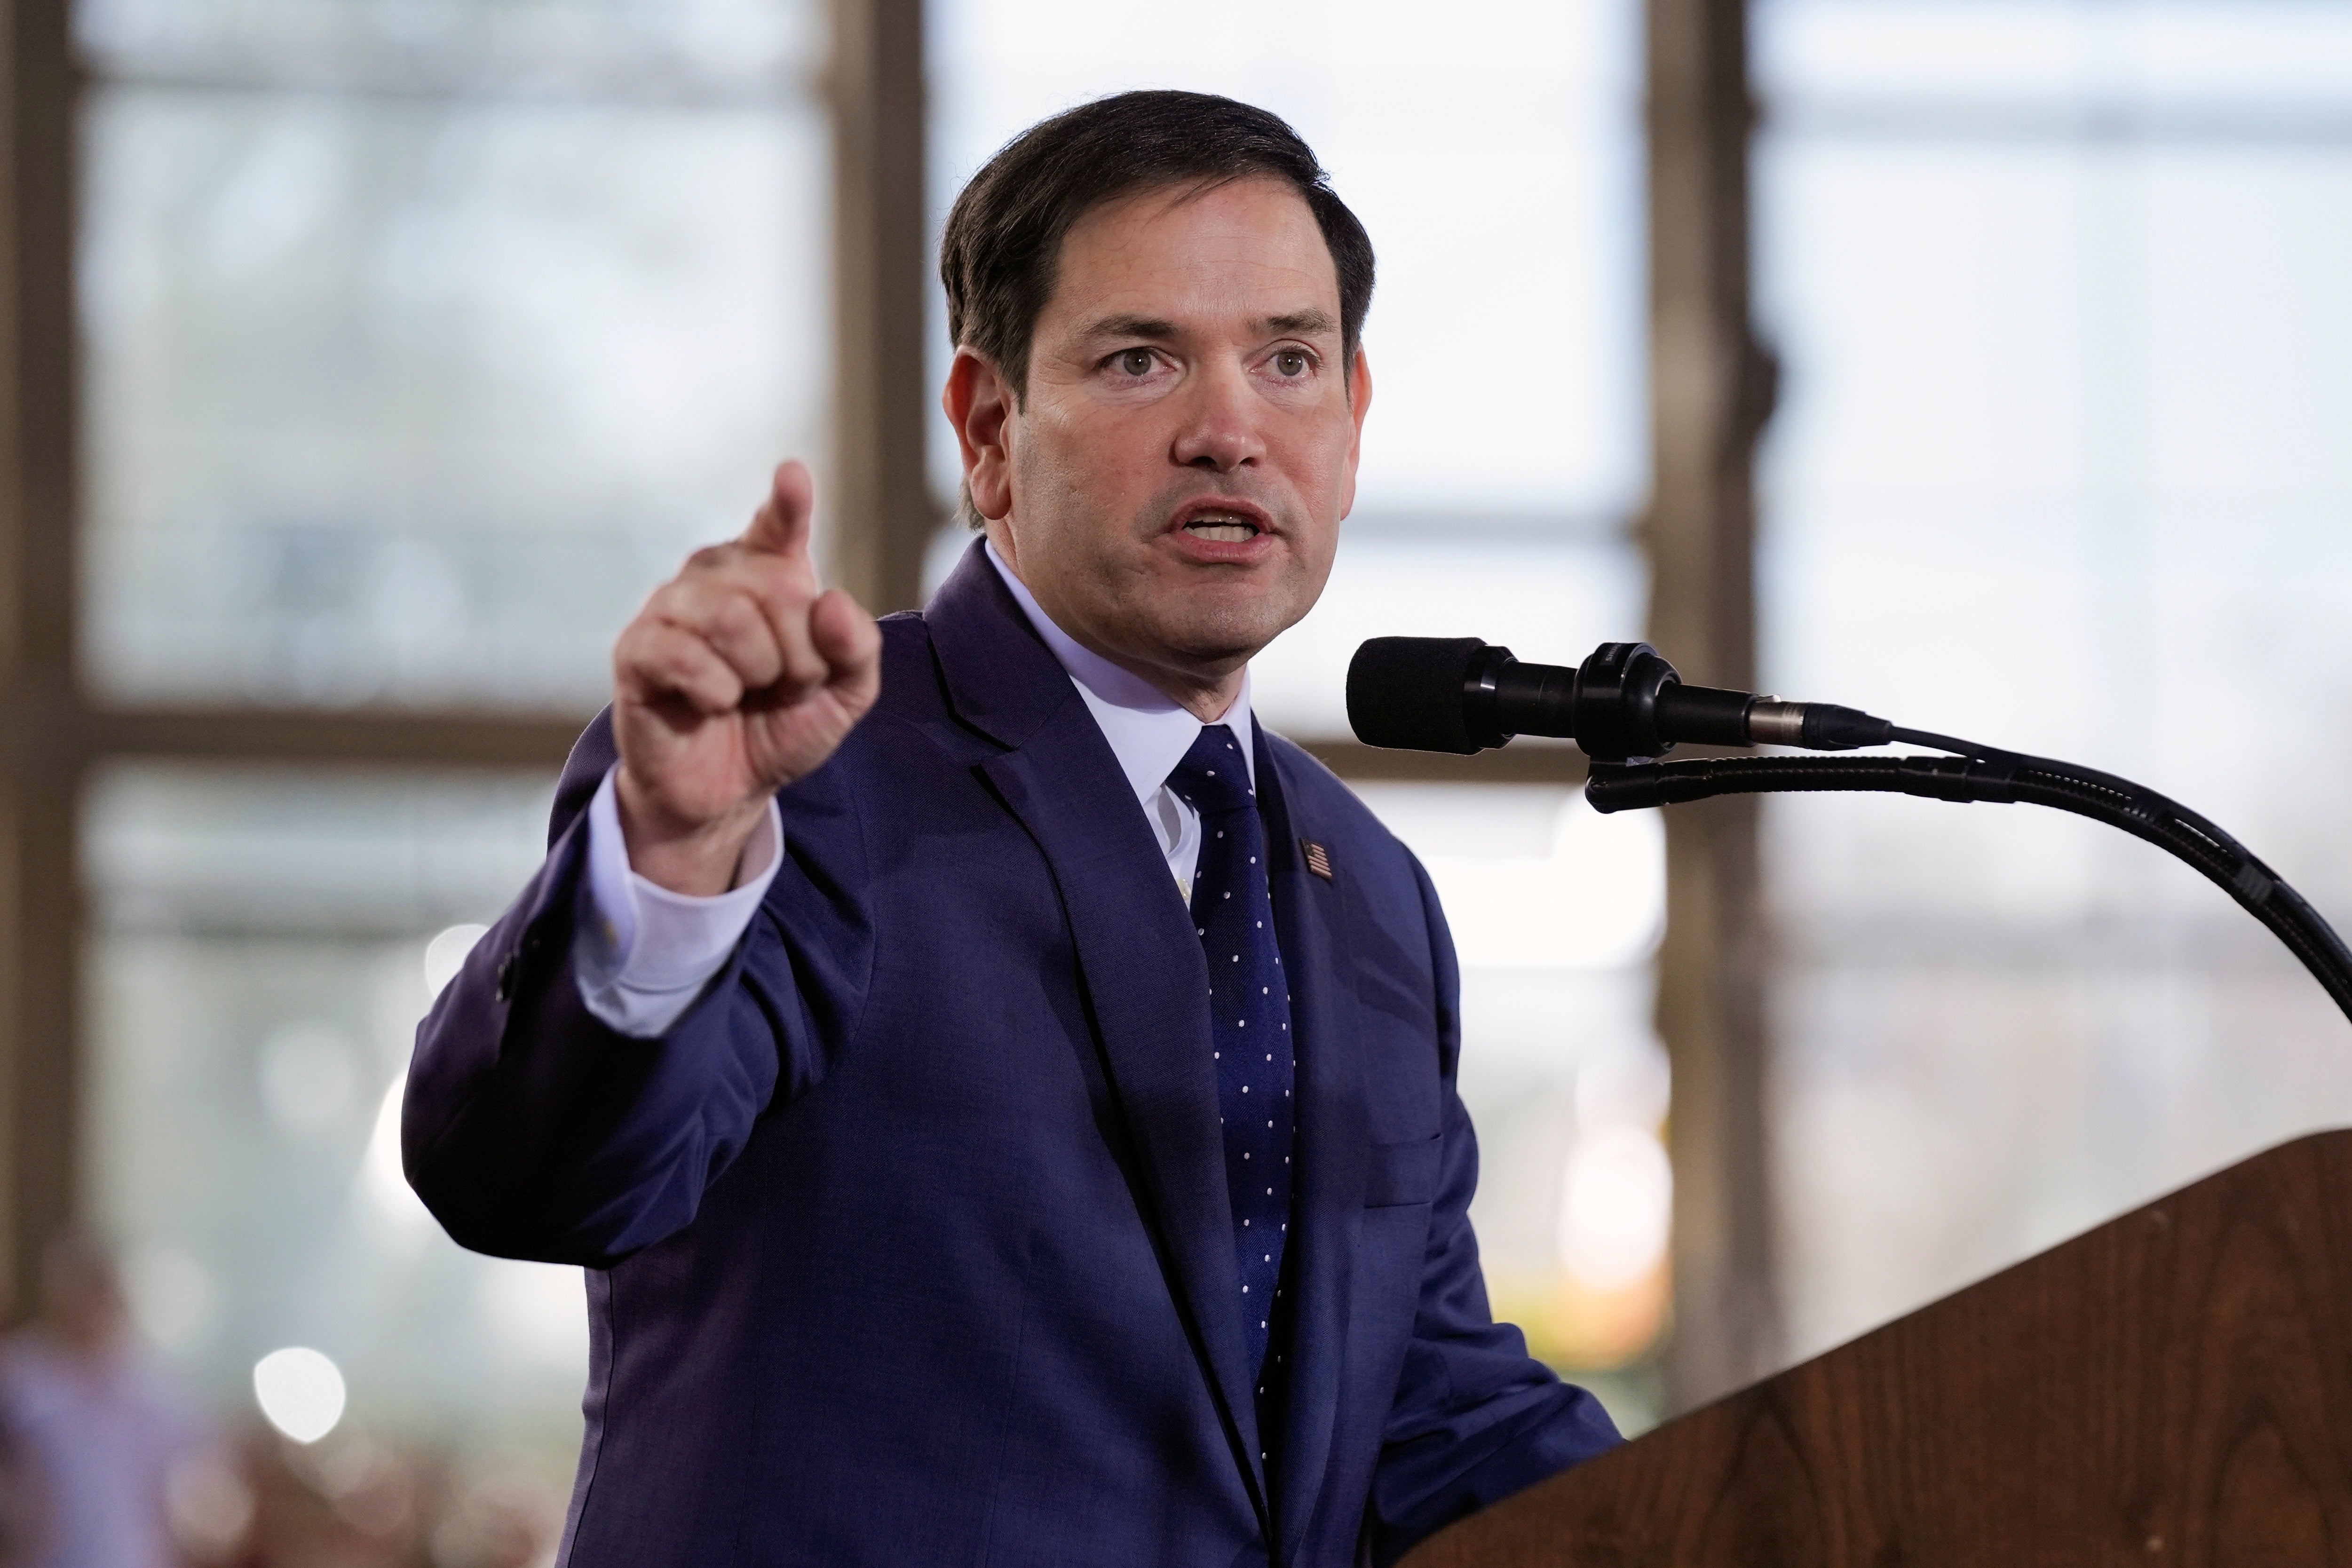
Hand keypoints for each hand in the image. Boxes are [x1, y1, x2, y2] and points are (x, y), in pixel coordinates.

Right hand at [612, 461, 881, 894]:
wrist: (729, 790)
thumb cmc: (780, 727)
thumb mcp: (844, 696)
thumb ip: (857, 650)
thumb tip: (832, 601)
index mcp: (767, 576)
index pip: (778, 527)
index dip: (787, 504)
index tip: (792, 476)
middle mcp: (715, 578)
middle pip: (778, 588)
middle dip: (800, 653)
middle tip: (785, 686)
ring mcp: (671, 608)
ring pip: (731, 616)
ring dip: (758, 672)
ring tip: (746, 695)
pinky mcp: (637, 649)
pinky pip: (685, 653)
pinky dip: (715, 689)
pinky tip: (712, 704)